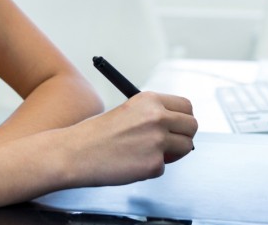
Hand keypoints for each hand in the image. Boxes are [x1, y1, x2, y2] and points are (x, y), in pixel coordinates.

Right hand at [70, 92, 196, 185]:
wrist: (75, 152)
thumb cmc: (96, 133)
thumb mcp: (129, 111)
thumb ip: (153, 115)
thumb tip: (177, 128)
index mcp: (150, 99)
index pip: (186, 106)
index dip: (183, 117)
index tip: (178, 125)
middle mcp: (157, 117)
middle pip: (192, 126)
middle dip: (184, 135)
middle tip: (170, 142)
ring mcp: (157, 141)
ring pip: (185, 148)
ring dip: (172, 153)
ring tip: (146, 153)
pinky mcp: (154, 164)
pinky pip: (163, 167)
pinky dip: (150, 168)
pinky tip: (131, 163)